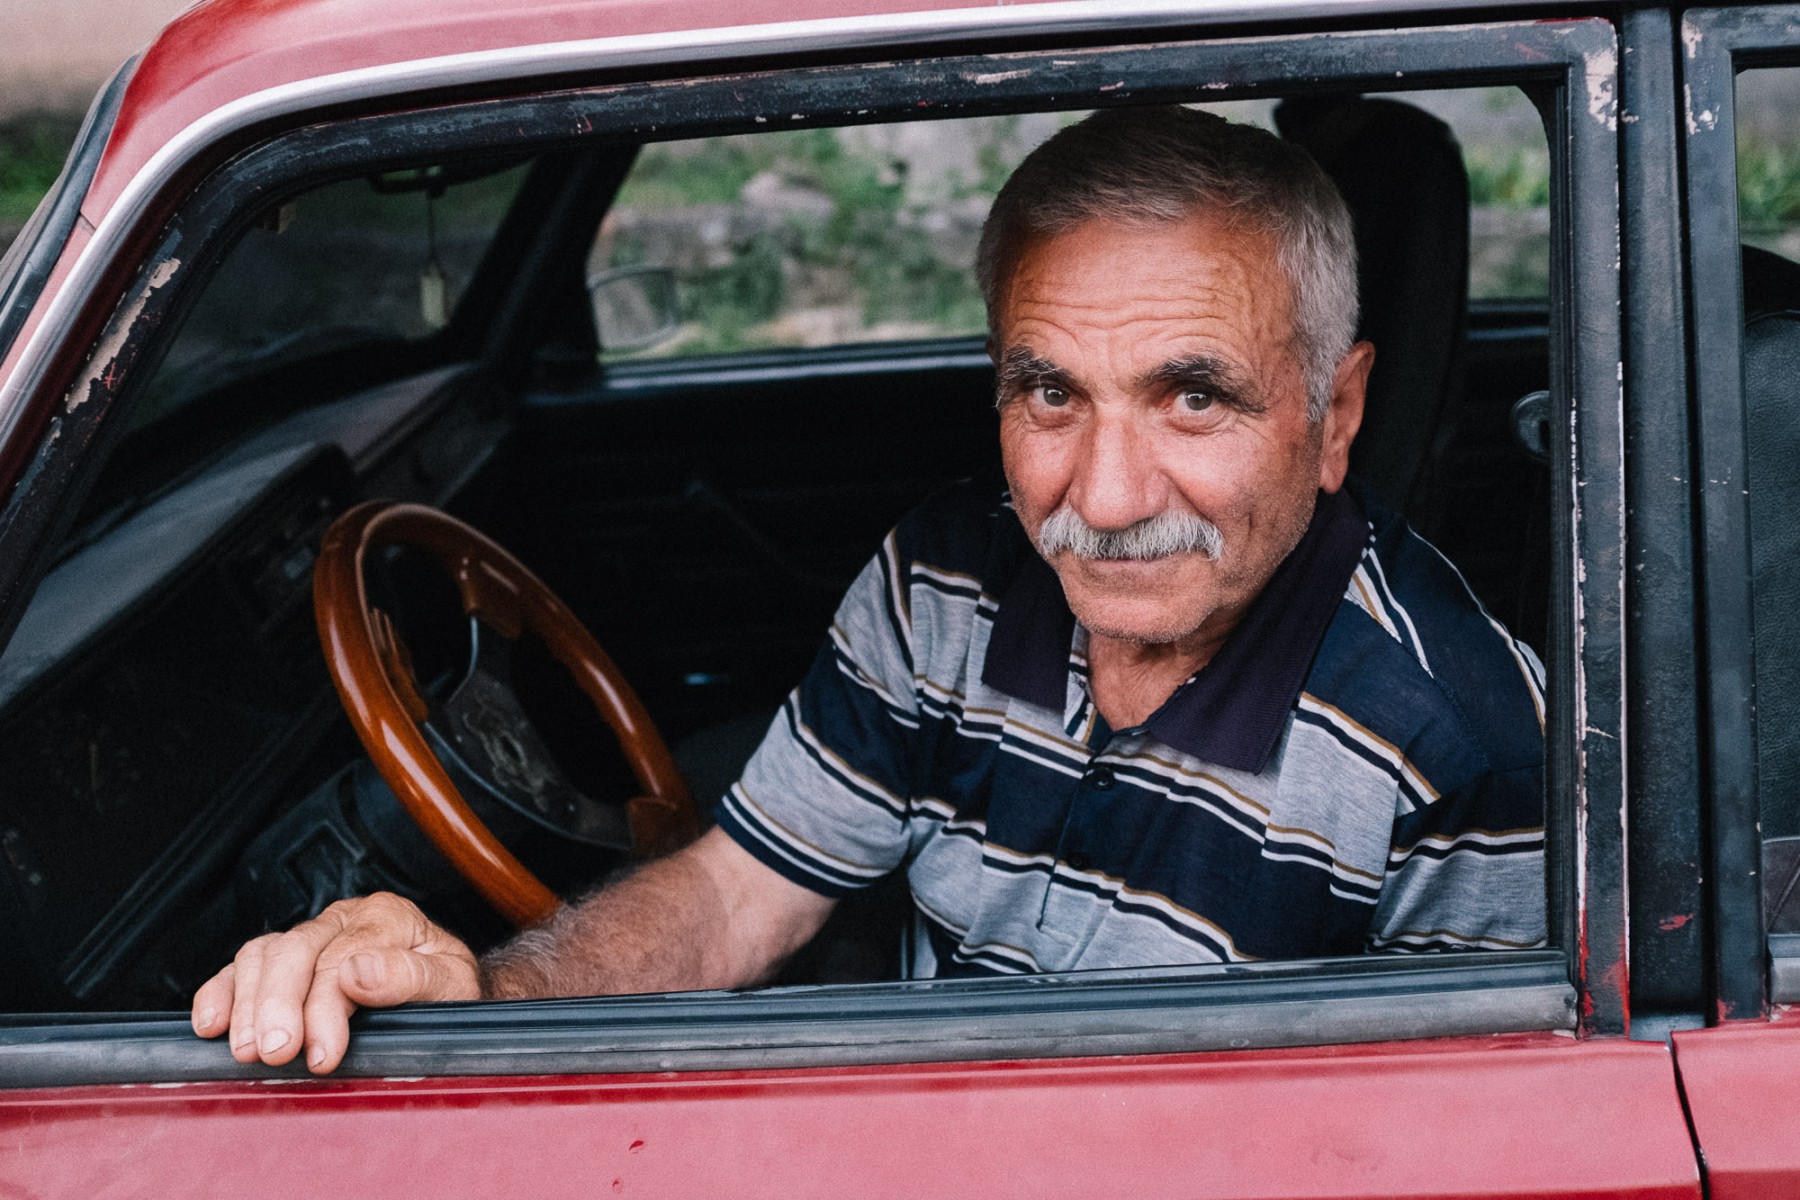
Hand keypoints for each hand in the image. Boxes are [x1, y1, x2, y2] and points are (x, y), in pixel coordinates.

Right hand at [191, 892, 479, 1073]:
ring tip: (247, 1051)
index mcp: (387, 917)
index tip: (323, 1054)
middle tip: (275, 1054)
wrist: (446, 993)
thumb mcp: (450, 982)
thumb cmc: (448, 989)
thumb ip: (411, 977)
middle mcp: (342, 920)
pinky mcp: (281, 961)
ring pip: (262, 955)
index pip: (341, 958)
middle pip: (294, 952)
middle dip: (278, 1006)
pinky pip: (240, 968)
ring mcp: (308, 937)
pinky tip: (212, 1024)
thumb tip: (359, 973)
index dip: (325, 1009)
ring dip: (247, 1005)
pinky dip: (221, 993)